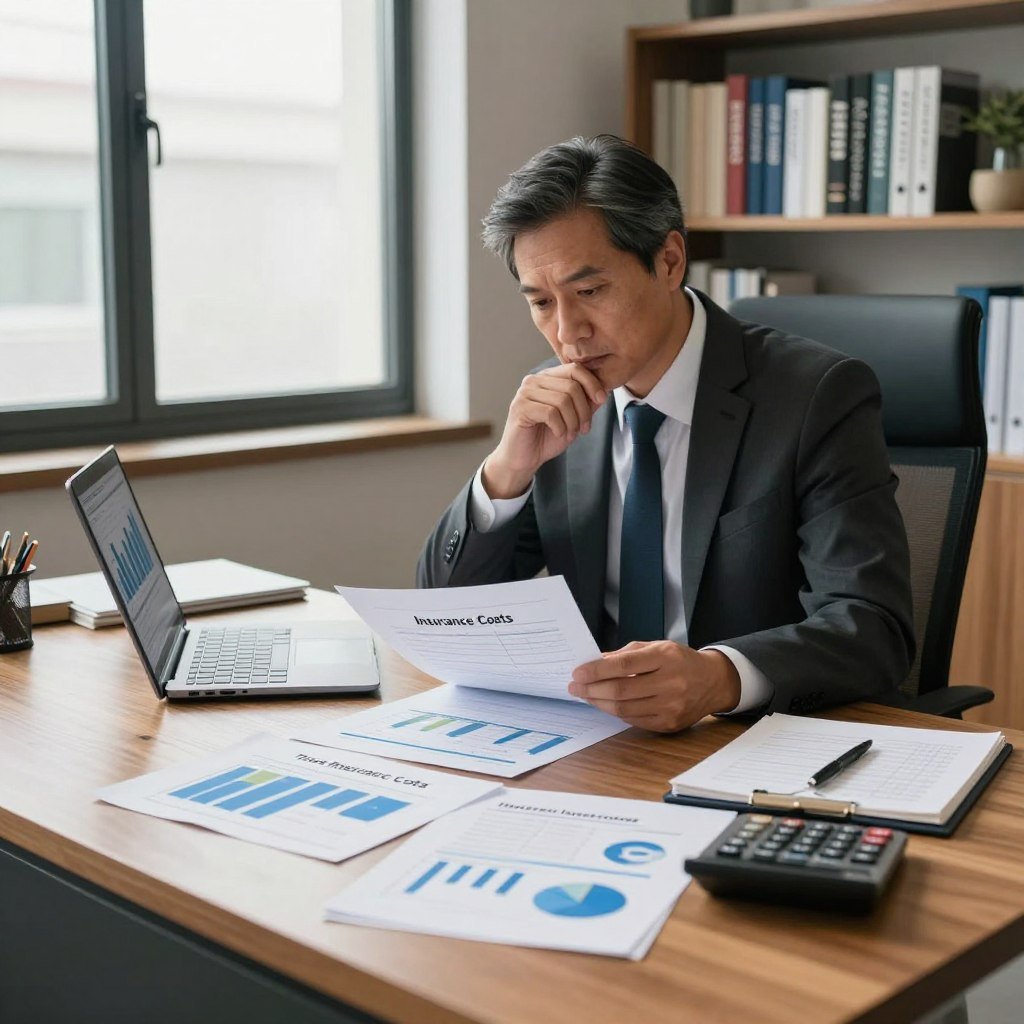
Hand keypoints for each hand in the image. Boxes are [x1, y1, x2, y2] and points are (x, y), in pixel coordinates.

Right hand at [482, 363, 606, 497]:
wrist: (524, 459)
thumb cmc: (546, 437)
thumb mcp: (574, 418)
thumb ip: (586, 403)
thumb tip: (605, 390)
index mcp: (547, 378)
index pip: (574, 369)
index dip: (592, 383)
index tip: (601, 400)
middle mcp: (534, 380)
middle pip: (571, 386)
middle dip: (584, 410)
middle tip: (584, 429)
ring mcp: (525, 393)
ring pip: (562, 400)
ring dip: (573, 422)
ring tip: (570, 433)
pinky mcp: (520, 408)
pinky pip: (550, 413)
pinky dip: (560, 427)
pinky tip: (558, 434)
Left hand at [567, 642, 741, 732]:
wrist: (713, 682)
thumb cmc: (680, 661)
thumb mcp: (657, 647)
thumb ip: (626, 654)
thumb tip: (595, 662)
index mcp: (665, 657)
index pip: (624, 665)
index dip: (597, 670)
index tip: (578, 672)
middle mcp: (670, 683)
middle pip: (621, 690)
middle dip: (592, 689)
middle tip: (575, 686)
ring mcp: (671, 706)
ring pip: (624, 709)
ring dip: (599, 703)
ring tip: (586, 695)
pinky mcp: (670, 724)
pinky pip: (634, 720)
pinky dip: (616, 712)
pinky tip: (606, 704)